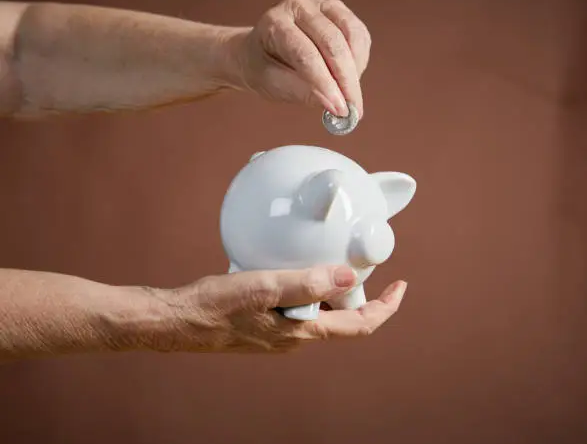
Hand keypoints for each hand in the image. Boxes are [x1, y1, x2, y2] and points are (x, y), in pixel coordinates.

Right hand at [143, 265, 405, 353]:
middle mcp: (295, 335)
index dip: (385, 308)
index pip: (359, 325)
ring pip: (319, 308)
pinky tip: (290, 264)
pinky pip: (296, 303)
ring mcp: (280, 330)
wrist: (179, 320)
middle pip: (342, 316)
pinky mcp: (265, 322)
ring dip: (330, 287)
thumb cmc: (215, 306)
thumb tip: (348, 277)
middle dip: (358, 292)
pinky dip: (305, 284)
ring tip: (326, 257)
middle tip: (358, 259)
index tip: (400, 287)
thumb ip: (307, 282)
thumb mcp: (264, 287)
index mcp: (301, 331)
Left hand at [230, 0, 370, 117]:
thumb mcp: (273, 85)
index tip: (340, 109)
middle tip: (354, 109)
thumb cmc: (264, 68)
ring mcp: (321, 6)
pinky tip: (352, 78)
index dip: (326, 83)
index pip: (306, 54)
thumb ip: (302, 93)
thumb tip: (333, 104)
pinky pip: (359, 35)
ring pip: (351, 36)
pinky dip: (360, 60)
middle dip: (346, 81)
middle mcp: (299, 7)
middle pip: (332, 43)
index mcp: (275, 23)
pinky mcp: (338, 12)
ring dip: (356, 70)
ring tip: (352, 96)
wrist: (261, 52)